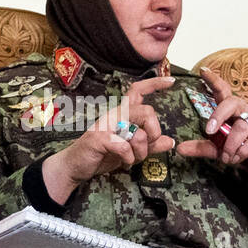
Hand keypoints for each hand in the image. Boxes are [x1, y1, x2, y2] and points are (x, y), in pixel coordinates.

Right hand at [42, 75, 176, 204]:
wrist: (75, 166)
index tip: (172, 81)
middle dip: (154, 131)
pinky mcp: (99, 138)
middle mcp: (115, 115)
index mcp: (122, 114)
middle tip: (149, 144)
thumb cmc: (102, 155)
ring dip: (141, 152)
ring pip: (138, 132)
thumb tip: (170, 141)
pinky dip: (128, 158)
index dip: (155, 84)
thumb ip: (150, 145)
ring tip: (131, 159)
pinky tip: (123, 162)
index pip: (138, 91)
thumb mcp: (131, 151)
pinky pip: (124, 146)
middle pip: (147, 111)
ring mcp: (106, 125)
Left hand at [175, 67, 247, 197]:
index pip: (223, 91)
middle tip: (209, 131)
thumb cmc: (241, 150)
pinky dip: (243, 150)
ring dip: (231, 144)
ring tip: (226, 158)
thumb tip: (179, 148)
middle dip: (219, 115)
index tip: (203, 71)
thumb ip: (201, 147)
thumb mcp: (219, 149)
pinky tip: (237, 158)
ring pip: (242, 127)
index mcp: (232, 111)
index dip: (214, 80)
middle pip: (232, 102)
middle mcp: (245, 111)